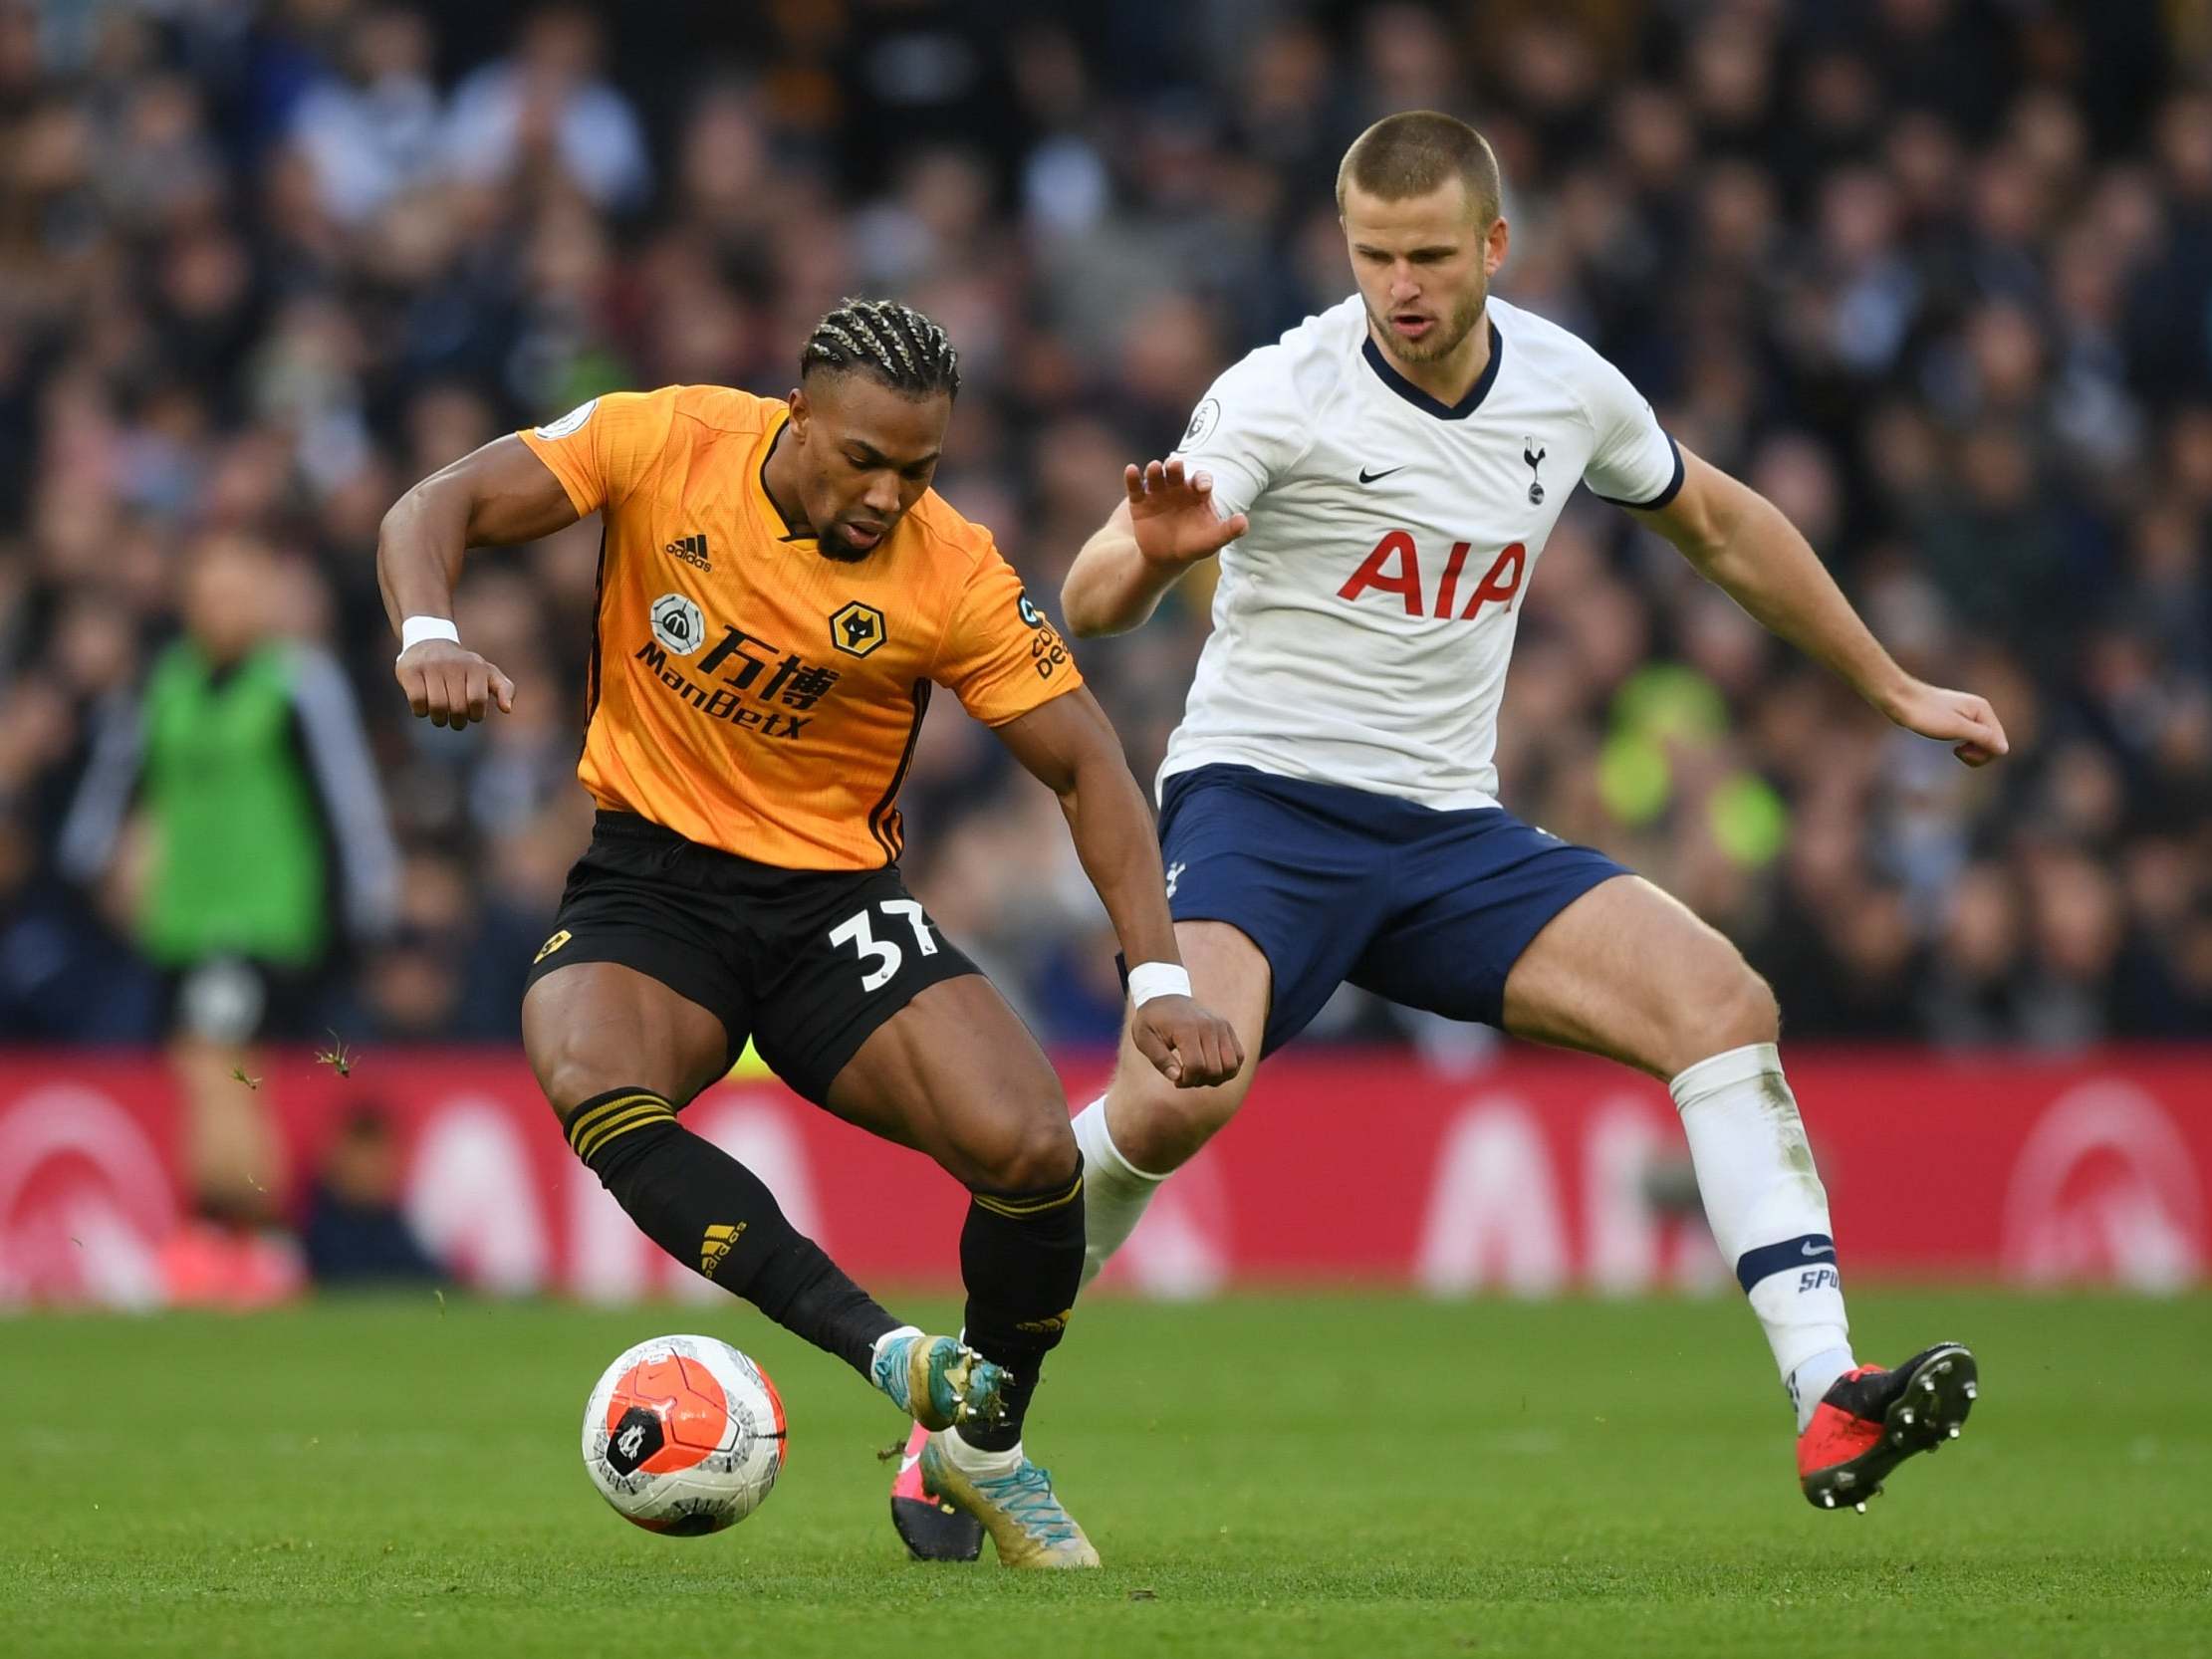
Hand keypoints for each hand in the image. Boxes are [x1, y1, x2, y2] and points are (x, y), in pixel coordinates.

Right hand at [396, 639, 514, 728]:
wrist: (429, 642)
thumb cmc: (464, 666)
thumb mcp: (488, 673)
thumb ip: (505, 688)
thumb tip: (507, 709)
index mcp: (475, 667)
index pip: (477, 701)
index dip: (475, 715)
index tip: (472, 715)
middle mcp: (453, 664)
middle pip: (457, 707)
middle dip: (458, 721)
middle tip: (456, 720)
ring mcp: (430, 666)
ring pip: (437, 707)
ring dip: (439, 719)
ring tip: (440, 717)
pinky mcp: (410, 671)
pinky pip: (417, 701)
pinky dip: (421, 711)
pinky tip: (424, 708)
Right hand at [1125, 459, 1249, 567]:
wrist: (1166, 558)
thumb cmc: (1194, 545)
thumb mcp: (1212, 540)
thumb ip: (1228, 531)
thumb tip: (1244, 522)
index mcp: (1197, 492)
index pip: (1201, 479)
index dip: (1202, 480)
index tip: (1201, 487)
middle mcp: (1178, 487)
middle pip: (1176, 472)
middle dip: (1175, 467)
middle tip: (1175, 465)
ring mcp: (1158, 492)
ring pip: (1156, 475)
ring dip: (1154, 469)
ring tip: (1153, 468)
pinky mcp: (1140, 501)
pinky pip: (1135, 486)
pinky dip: (1132, 477)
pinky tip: (1131, 469)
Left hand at [1129, 995, 1245, 1089]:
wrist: (1165, 995)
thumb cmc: (1152, 1020)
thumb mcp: (1144, 1039)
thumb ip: (1160, 1060)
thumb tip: (1177, 1078)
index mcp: (1187, 1028)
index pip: (1196, 1066)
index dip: (1187, 1080)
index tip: (1176, 1079)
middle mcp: (1208, 1026)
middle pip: (1215, 1069)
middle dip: (1199, 1081)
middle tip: (1185, 1077)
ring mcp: (1221, 1026)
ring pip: (1231, 1066)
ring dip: (1216, 1078)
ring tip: (1199, 1074)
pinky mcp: (1227, 1028)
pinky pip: (1238, 1056)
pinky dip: (1228, 1069)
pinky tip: (1211, 1068)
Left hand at [1880, 677, 2008, 766]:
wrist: (1900, 699)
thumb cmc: (1925, 713)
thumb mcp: (1956, 727)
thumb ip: (1982, 737)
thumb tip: (2004, 749)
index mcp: (1983, 710)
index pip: (1999, 742)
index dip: (1984, 754)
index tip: (1962, 753)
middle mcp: (1979, 711)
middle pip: (1993, 742)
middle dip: (1979, 754)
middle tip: (1958, 753)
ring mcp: (1968, 715)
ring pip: (1981, 741)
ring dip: (1972, 751)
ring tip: (1956, 751)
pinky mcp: (1956, 720)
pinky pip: (1971, 738)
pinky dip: (1965, 746)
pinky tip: (1954, 747)